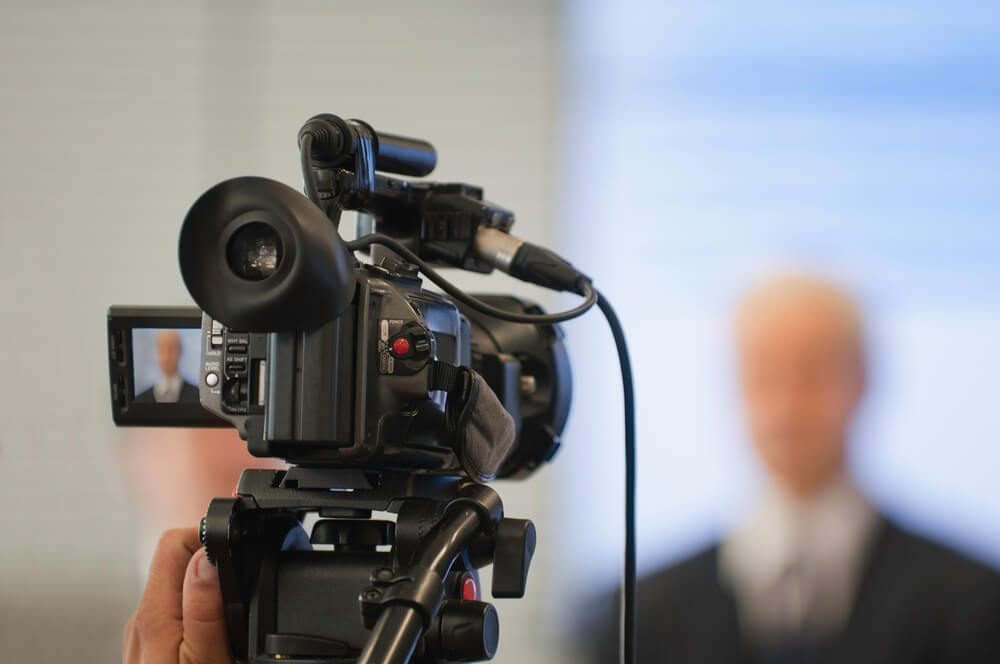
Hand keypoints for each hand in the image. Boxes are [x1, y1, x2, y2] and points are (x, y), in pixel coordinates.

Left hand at [124, 528, 232, 663]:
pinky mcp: (152, 644)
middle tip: (240, 584)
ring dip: (209, 585)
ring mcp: (146, 633)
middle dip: (213, 561)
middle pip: (177, 560)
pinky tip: (216, 629)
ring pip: (178, 584)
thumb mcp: (206, 660)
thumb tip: (208, 557)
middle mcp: (144, 619)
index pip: (174, 542)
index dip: (209, 537)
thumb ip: (204, 610)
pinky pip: (176, 607)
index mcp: (155, 616)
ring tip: (232, 610)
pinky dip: (200, 607)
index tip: (236, 552)